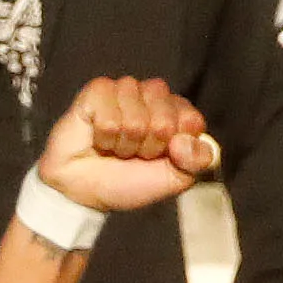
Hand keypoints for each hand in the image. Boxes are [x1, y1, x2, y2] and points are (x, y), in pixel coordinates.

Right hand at [36, 78, 219, 219]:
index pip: (191, 121)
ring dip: (124, 144)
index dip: (176, 147)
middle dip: (149, 148)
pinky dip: (104, 138)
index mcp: (176, 113)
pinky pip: (109, 117)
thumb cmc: (127, 182)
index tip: (161, 157)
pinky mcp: (97, 91)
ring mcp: (125, 90)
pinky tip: (99, 139)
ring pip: (136, 119)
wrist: (85, 191)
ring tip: (115, 148)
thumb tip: (188, 139)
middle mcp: (152, 96)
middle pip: (165, 120)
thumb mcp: (174, 180)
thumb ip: (197, 161)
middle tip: (133, 154)